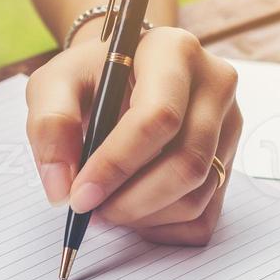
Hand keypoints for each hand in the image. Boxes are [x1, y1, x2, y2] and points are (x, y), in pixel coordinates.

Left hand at [26, 27, 240, 244]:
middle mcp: (215, 85)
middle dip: (132, 201)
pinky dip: (162, 228)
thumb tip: (62, 189)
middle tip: (91, 211)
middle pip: (187, 163)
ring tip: (107, 206)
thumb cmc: (91, 77)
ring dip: (144, 217)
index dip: (117, 164)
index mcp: (174, 51)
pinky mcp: (228, 160)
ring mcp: (229, 125)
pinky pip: (204, 216)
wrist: (121, 75)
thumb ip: (51, 126)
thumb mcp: (55, 84)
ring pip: (197, 195)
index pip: (159, 117)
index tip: (80, 195)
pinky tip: (134, 209)